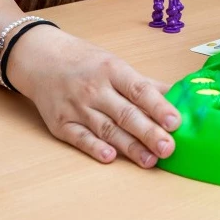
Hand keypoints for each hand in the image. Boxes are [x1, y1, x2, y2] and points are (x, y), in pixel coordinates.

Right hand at [8, 27, 180, 167]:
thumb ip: (145, 84)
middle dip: (149, 132)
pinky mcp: (60, 123)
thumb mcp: (116, 65)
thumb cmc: (86, 62)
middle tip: (168, 148)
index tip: (176, 122)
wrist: (41, 59)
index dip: (159, 107)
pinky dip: (94, 148)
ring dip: (129, 147)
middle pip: (126, 114)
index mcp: (113, 70)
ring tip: (150, 160)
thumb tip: (178, 96)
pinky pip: (79, 138)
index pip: (139, 90)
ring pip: (106, 129)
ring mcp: (76, 107)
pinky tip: (110, 158)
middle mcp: (95, 89)